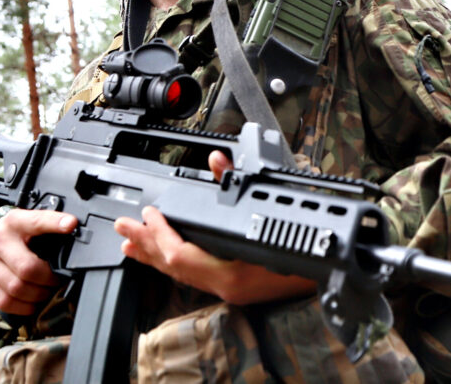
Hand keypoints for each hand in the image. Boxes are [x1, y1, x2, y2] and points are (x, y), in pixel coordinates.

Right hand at [0, 209, 77, 315]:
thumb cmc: (22, 235)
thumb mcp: (35, 227)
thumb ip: (53, 230)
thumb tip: (75, 233)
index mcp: (14, 221)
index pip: (36, 221)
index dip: (55, 222)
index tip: (71, 224)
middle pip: (27, 268)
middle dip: (49, 279)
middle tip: (58, 279)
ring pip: (17, 288)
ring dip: (38, 294)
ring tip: (46, 290)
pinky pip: (5, 302)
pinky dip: (24, 306)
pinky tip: (32, 300)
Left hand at [113, 150, 315, 305]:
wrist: (328, 276)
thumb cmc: (305, 247)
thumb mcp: (270, 210)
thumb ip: (238, 186)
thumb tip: (217, 160)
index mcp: (231, 272)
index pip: (180, 255)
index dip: (158, 234)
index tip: (148, 213)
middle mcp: (225, 286)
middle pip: (172, 267)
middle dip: (145, 244)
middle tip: (123, 227)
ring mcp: (227, 291)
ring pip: (179, 276)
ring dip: (154, 255)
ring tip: (130, 245)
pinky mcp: (231, 289)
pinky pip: (192, 278)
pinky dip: (173, 264)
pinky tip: (164, 257)